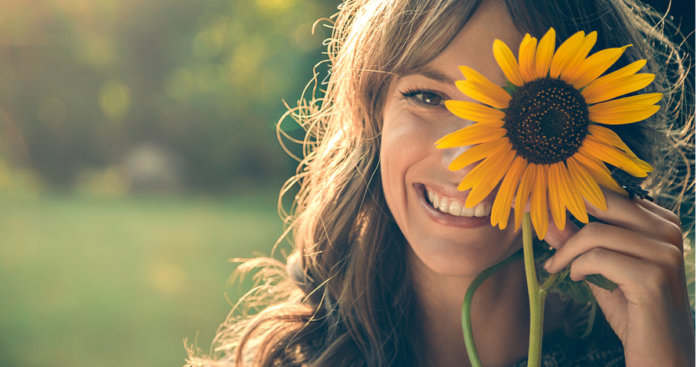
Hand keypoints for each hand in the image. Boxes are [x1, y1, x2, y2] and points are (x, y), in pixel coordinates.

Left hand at [543, 190, 694, 366]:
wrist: (662, 355)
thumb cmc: (633, 310)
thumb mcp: (601, 268)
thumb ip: (578, 242)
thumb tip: (547, 216)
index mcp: (661, 222)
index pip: (609, 193)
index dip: (570, 197)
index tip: (538, 204)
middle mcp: (669, 231)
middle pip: (602, 203)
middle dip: (561, 213)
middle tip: (537, 226)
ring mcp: (665, 253)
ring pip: (595, 233)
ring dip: (566, 251)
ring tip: (557, 266)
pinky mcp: (653, 278)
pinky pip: (598, 258)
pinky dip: (577, 267)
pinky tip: (577, 278)